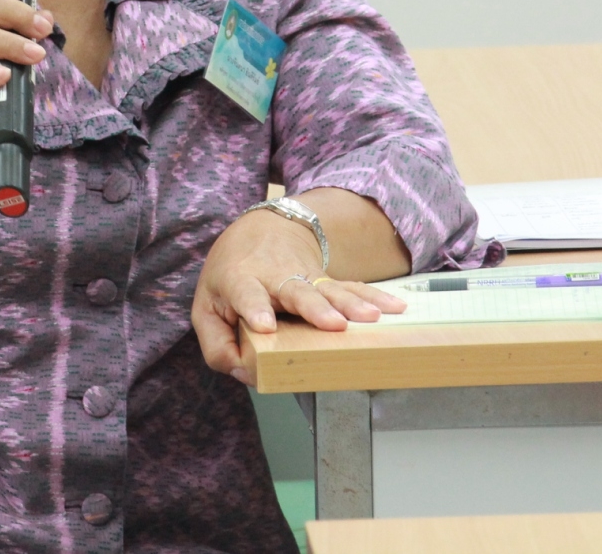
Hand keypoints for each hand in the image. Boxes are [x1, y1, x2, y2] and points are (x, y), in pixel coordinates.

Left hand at [190, 207, 404, 382]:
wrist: (259, 232)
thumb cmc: (230, 277)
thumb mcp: (206, 308)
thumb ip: (216, 345)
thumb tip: (242, 370)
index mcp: (240, 281)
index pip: (246, 295)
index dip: (255, 309)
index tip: (265, 327)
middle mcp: (275, 277)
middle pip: (296, 291)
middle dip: (315, 308)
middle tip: (333, 324)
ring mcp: (305, 277)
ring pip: (329, 289)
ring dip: (351, 303)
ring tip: (371, 318)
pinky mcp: (327, 280)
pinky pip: (351, 288)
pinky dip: (373, 297)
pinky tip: (394, 307)